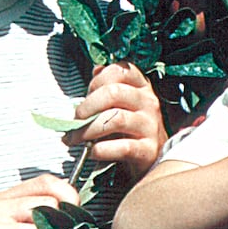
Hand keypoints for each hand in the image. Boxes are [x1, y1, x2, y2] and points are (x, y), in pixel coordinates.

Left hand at [64, 61, 167, 177]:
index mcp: (141, 87)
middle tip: (76, 119)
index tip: (86, 96)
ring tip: (75, 139)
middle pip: (114, 93)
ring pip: (116, 120)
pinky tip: (92, 152)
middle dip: (88, 106)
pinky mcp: (148, 150)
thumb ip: (110, 86)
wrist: (152, 159)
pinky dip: (101, 150)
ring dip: (88, 130)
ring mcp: (150, 126)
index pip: (119, 71)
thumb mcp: (123, 103)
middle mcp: (149, 102)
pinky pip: (122, 147)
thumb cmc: (131, 128)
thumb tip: (96, 69)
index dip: (97, 81)